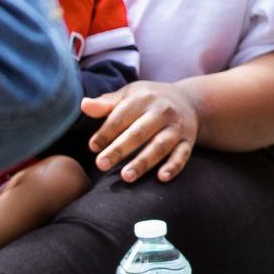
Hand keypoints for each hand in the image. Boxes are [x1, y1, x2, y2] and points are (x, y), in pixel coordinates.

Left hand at [82, 81, 198, 182]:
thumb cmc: (149, 100)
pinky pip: (182, 155)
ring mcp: (177, 127)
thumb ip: (107, 103)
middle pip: (139, 132)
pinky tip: (161, 178)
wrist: (189, 100)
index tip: (92, 147)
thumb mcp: (129, 95)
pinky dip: (173, 166)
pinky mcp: (188, 140)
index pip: (121, 116)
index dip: (106, 132)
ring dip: (143, 162)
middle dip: (119, 149)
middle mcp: (162, 111)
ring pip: (160, 146)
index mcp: (144, 98)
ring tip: (126, 176)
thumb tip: (83, 105)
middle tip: (101, 165)